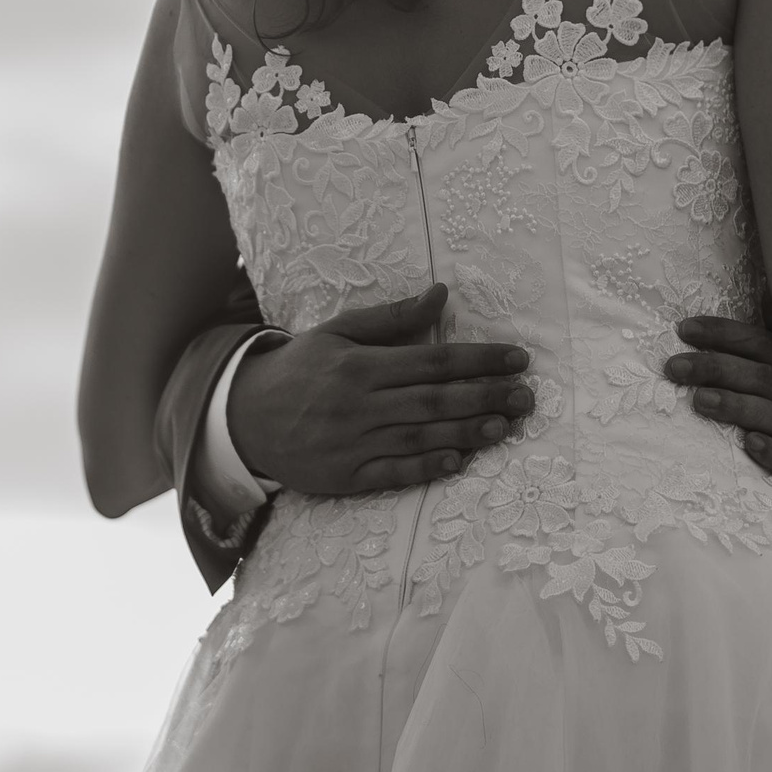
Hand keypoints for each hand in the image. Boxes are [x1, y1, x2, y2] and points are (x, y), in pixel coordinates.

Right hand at [227, 283, 533, 494]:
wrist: (245, 417)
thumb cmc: (302, 367)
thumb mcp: (340, 330)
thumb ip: (393, 318)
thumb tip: (442, 294)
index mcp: (362, 366)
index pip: (433, 360)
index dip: (478, 360)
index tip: (517, 358)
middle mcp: (360, 405)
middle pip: (433, 400)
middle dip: (485, 397)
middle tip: (527, 396)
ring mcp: (352, 445)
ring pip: (419, 438)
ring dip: (466, 432)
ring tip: (505, 426)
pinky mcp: (344, 478)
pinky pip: (392, 475)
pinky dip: (426, 468)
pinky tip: (459, 461)